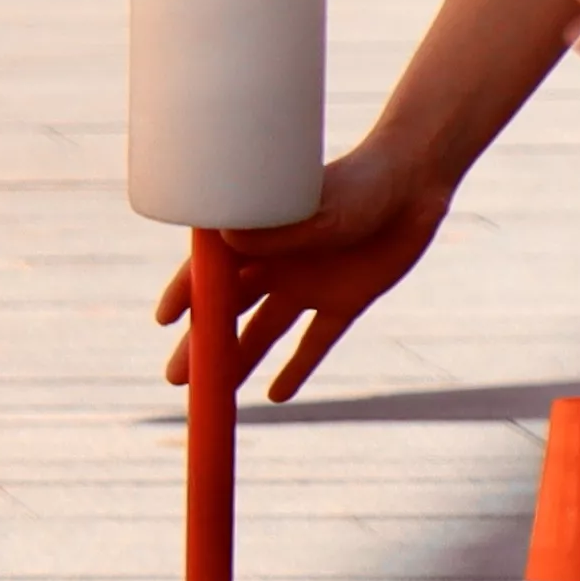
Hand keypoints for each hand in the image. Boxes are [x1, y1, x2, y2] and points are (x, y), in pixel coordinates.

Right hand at [158, 131, 448, 401]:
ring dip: (241, 361)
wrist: (415, 184)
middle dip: (202, 345)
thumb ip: (282, 231)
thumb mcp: (321, 208)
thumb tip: (228, 240)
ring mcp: (307, 285)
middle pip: (228, 310)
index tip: (164, 320)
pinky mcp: (343, 301)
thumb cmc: (361, 183)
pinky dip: (298, 368)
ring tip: (218, 397)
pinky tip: (277, 396)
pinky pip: (315, 342)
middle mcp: (274, 263)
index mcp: (257, 232)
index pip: (210, 270)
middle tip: (177, 380)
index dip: (185, 294)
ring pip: (264, 332)